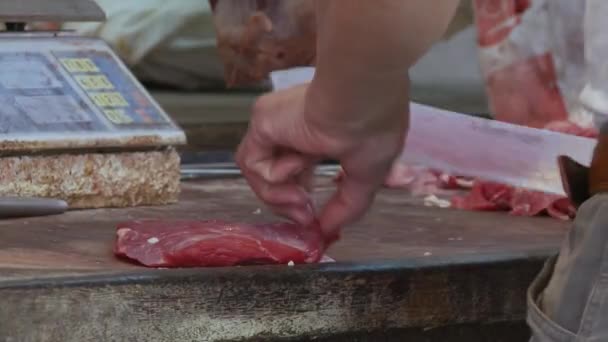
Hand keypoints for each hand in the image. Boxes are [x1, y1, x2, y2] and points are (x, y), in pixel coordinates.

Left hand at [236, 82, 407, 238]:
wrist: (360, 104)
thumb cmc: (374, 128)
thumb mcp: (366, 177)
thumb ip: (347, 206)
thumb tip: (330, 230)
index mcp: (322, 132)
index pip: (300, 167)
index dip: (303, 195)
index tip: (314, 220)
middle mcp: (296, 127)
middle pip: (276, 174)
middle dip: (289, 203)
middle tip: (306, 219)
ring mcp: (278, 124)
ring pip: (262, 173)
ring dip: (281, 196)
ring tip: (303, 200)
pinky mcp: (262, 122)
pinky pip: (254, 162)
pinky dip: (274, 176)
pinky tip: (298, 166)